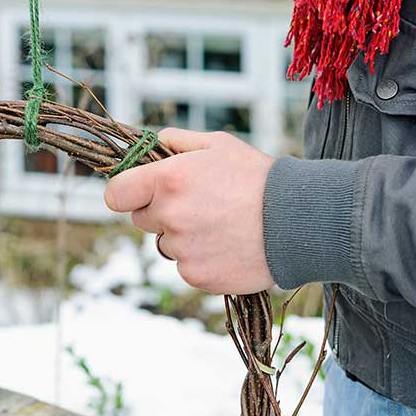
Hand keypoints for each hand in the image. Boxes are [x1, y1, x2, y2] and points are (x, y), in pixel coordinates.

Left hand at [104, 129, 275, 295]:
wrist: (299, 221)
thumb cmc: (259, 178)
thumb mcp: (218, 144)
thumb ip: (176, 140)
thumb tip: (151, 142)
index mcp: (169, 180)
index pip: (116, 194)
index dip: (126, 191)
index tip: (138, 191)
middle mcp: (170, 216)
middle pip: (141, 219)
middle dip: (160, 212)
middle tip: (197, 204)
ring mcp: (183, 250)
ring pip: (165, 244)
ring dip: (182, 237)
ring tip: (220, 224)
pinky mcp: (197, 276)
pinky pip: (185, 266)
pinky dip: (201, 259)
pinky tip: (228, 244)